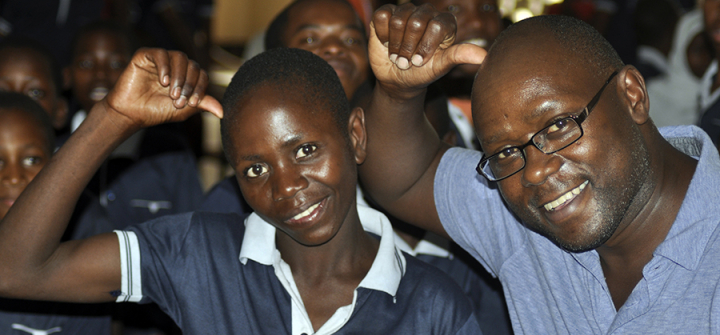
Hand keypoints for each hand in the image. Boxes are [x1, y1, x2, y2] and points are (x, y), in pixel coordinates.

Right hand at [102, 48, 222, 130]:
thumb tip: (223, 112)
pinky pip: (160, 54)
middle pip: (193, 65)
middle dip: (189, 84)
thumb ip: (202, 105)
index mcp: (187, 76)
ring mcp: (161, 59)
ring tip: (171, 93)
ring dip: (179, 76)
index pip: (202, 75)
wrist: (131, 113)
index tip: (192, 103)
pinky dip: (165, 67)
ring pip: (179, 57)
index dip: (200, 88)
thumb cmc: (157, 111)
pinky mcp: (145, 55)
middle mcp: (176, 66)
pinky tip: (163, 81)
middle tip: (179, 99)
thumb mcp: (184, 109)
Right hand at [369, 3, 486, 99]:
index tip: (420, 62)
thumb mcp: (440, 67)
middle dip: (409, 48)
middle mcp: (427, 13)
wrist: (397, 79)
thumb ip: (459, 57)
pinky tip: (386, 43)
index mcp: (445, 23)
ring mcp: (406, 11)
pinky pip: (382, 17)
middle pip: (416, 22)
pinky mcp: (387, 13)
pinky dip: (382, 35)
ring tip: (397, 56)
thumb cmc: (422, 73)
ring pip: (398, 20)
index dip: (425, 46)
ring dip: (395, 45)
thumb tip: (484, 56)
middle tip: (407, 62)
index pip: (437, 25)